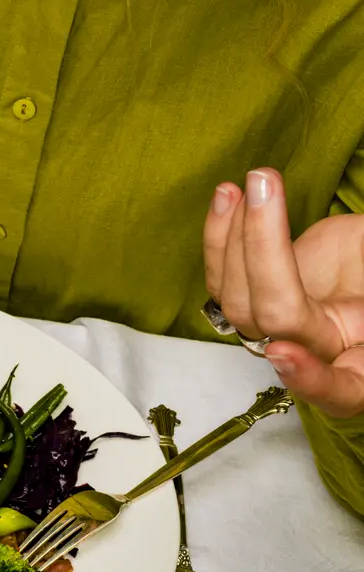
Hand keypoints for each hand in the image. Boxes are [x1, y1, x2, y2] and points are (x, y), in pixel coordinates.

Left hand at [206, 168, 363, 416]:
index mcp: (361, 368)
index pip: (339, 390)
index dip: (310, 379)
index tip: (285, 353)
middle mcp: (318, 355)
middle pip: (275, 320)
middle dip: (264, 251)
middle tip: (264, 187)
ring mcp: (281, 328)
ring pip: (239, 298)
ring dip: (238, 232)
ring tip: (254, 180)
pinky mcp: (255, 300)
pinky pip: (224, 279)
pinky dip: (222, 235)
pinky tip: (228, 196)